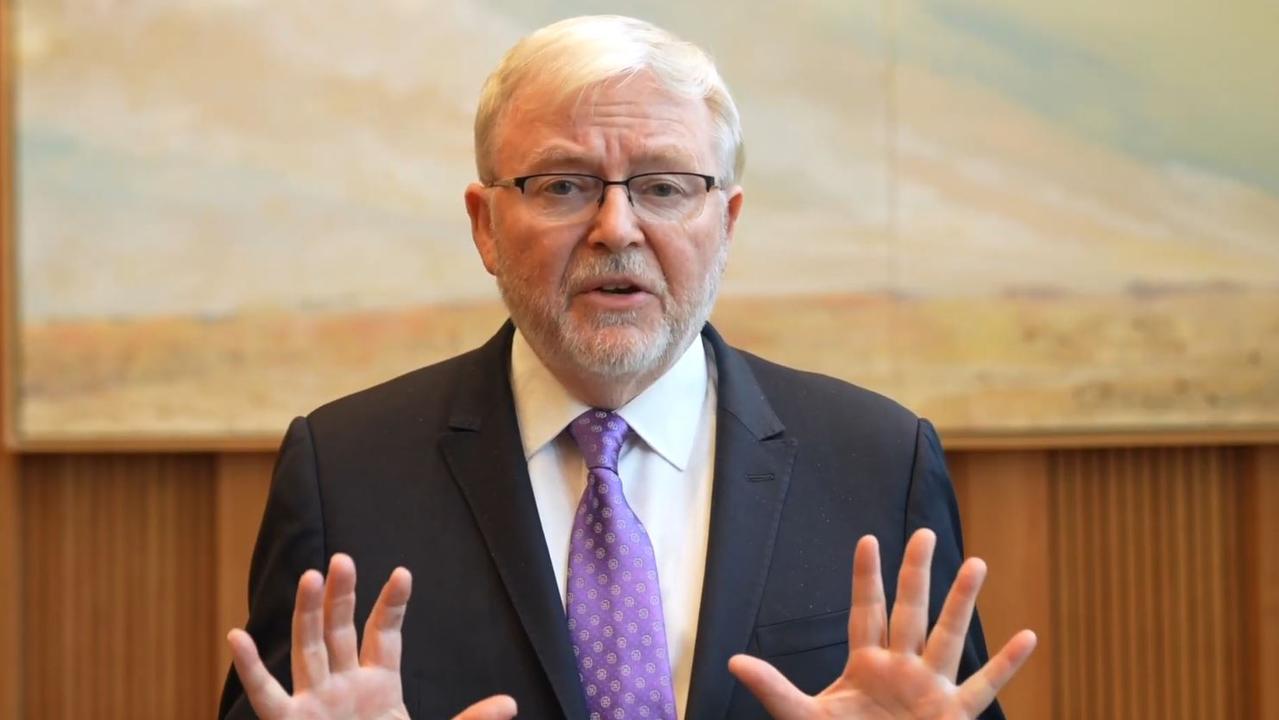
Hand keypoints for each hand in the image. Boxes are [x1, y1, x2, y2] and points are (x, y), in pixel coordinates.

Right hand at [227, 554, 516, 719]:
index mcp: (380, 685)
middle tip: (342, 559)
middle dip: (340, 596)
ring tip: (310, 577)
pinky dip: (251, 668)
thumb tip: (510, 704)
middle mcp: (344, 685)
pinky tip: (237, 637)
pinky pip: (267, 695)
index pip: (384, 634)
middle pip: (340, 630)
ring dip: (307, 614)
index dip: (392, 604)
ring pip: (308, 649)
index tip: (403, 574)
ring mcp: (317, 702)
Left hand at [729, 529, 1035, 718]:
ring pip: (949, 638)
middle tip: (925, 534)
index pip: (866, 611)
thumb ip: (772, 688)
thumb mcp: (801, 716)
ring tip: (976, 563)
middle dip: (917, 574)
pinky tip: (1027, 637)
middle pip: (910, 612)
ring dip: (962, 602)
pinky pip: (982, 688)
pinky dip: (1005, 665)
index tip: (868, 540)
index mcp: (864, 666)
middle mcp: (900, 669)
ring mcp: (929, 690)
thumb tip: (731, 661)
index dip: (866, 578)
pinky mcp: (951, 716)